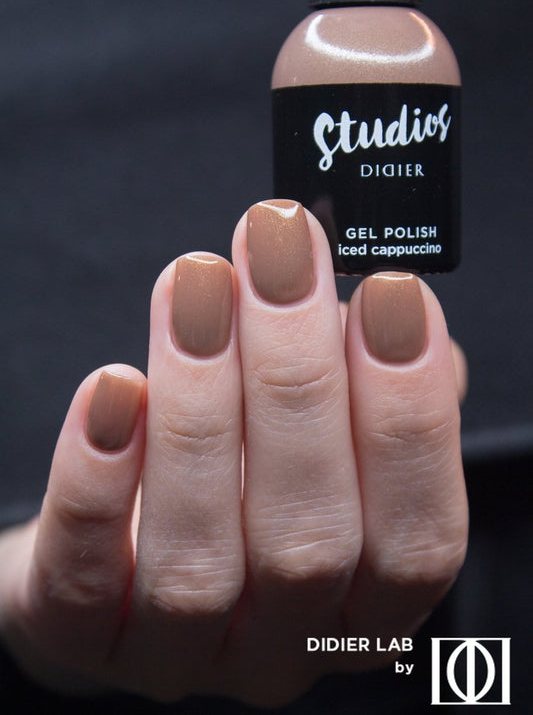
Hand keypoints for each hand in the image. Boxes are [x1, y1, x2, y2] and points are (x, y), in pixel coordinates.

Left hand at [0, 200, 467, 705]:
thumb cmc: (242, 478)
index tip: (391, 294)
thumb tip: (388, 311)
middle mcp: (285, 644)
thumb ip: (360, 392)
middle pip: (308, 540)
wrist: (120, 549)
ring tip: (197, 288)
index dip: (410, 415)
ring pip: (197, 559)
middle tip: (277, 257)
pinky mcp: (83, 638)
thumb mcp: (321, 440)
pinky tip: (112, 387)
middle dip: (295, 379)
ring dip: (200, 409)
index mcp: (368, 605)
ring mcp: (181, 654)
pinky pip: (85, 580)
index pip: (418, 536)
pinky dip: (98, 479)